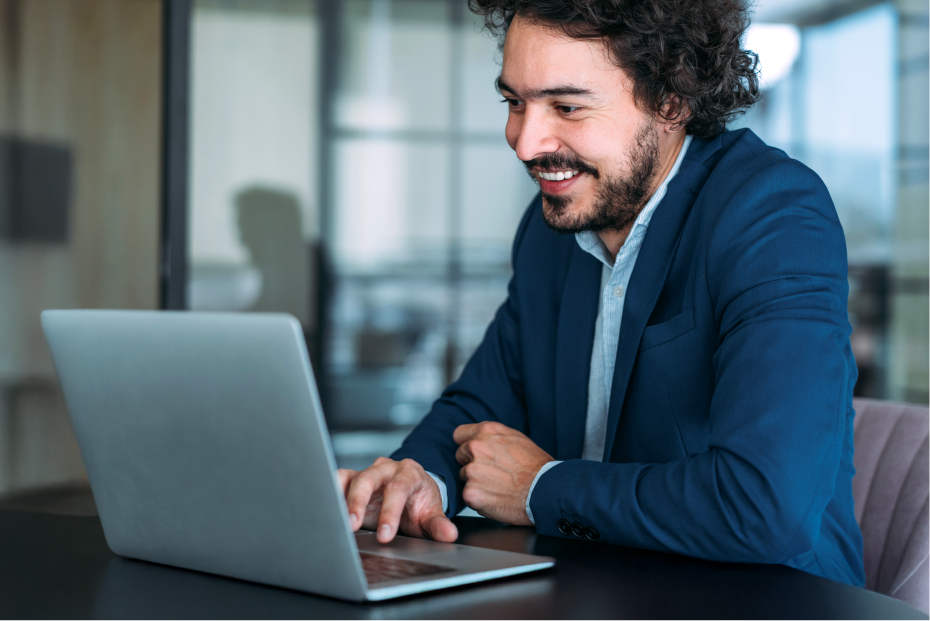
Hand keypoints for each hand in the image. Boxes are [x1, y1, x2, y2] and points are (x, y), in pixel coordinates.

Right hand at [338, 457, 457, 543]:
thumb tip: (449, 535)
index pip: (398, 488)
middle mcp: (387, 468)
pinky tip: (327, 509)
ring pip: (351, 478)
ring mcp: (368, 472)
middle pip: (369, 479)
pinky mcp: (353, 478)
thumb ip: (438, 525)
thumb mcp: (430, 514)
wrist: (411, 492)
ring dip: (342, 499)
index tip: (386, 535)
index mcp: (410, 473)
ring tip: (336, 520)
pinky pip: (339, 479)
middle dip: (359, 502)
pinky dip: (331, 491)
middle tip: (352, 525)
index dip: (390, 512)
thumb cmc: (419, 503)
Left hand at [454, 421, 552, 524]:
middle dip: (472, 464)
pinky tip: (496, 498)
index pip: (459, 434)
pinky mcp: (470, 493)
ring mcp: (471, 471)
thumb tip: (481, 439)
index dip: (466, 444)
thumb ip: (494, 437)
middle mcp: (475, 447)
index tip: (473, 453)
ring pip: (464, 477)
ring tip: (498, 487)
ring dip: (476, 483)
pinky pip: (469, 496)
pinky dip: (479, 499)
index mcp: (486, 431)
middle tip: (493, 473)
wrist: (545, 491)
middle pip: (460, 456)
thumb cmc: (536, 467)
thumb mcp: (517, 438)